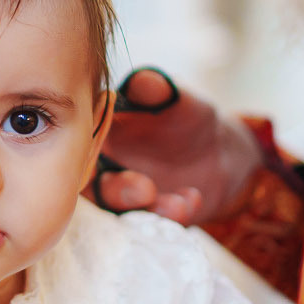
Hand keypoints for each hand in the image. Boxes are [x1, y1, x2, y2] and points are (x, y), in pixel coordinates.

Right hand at [96, 69, 263, 225]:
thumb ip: (159, 91)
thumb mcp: (179, 99)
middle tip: (146, 189)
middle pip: (97, 187)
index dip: (82, 155)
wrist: (222, 152)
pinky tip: (192, 199)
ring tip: (177, 205)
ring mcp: (130, 198)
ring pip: (126, 212)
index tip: (98, 161)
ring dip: (149, 211)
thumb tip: (144, 81)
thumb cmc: (189, 118)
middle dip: (119, 192)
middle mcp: (108, 170)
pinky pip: (157, 222)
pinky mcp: (152, 217)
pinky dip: (175, 215)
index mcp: (102, 136)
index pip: (80, 146)